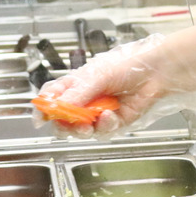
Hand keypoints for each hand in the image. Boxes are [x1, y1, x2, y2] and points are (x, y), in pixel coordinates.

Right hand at [35, 34, 195, 138]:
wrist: (155, 73)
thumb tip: (59, 108)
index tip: (40, 118)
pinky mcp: (116, 122)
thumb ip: (78, 93)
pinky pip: (104, 130)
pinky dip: (105, 125)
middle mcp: (86, 100)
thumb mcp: (96, 76)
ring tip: (87, 124)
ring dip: (83, 128)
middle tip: (66, 124)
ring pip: (82, 129)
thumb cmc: (127, 66)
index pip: (53, 98)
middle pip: (64, 119)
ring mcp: (100, 112)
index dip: (44, 108)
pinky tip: (110, 116)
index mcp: (76, 84)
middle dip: (63, 125)